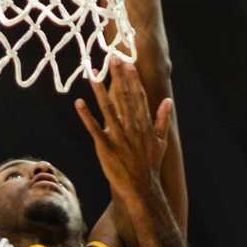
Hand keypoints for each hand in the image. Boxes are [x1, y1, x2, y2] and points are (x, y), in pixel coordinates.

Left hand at [74, 57, 172, 202]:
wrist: (141, 188)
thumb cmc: (150, 164)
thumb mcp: (161, 141)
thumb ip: (163, 119)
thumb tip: (168, 101)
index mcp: (144, 124)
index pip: (138, 95)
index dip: (132, 78)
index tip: (127, 62)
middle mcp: (132, 127)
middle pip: (124, 97)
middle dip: (118, 77)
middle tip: (111, 58)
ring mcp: (118, 136)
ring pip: (108, 109)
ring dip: (99, 91)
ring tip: (92, 74)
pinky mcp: (105, 147)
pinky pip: (94, 128)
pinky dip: (86, 115)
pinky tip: (78, 102)